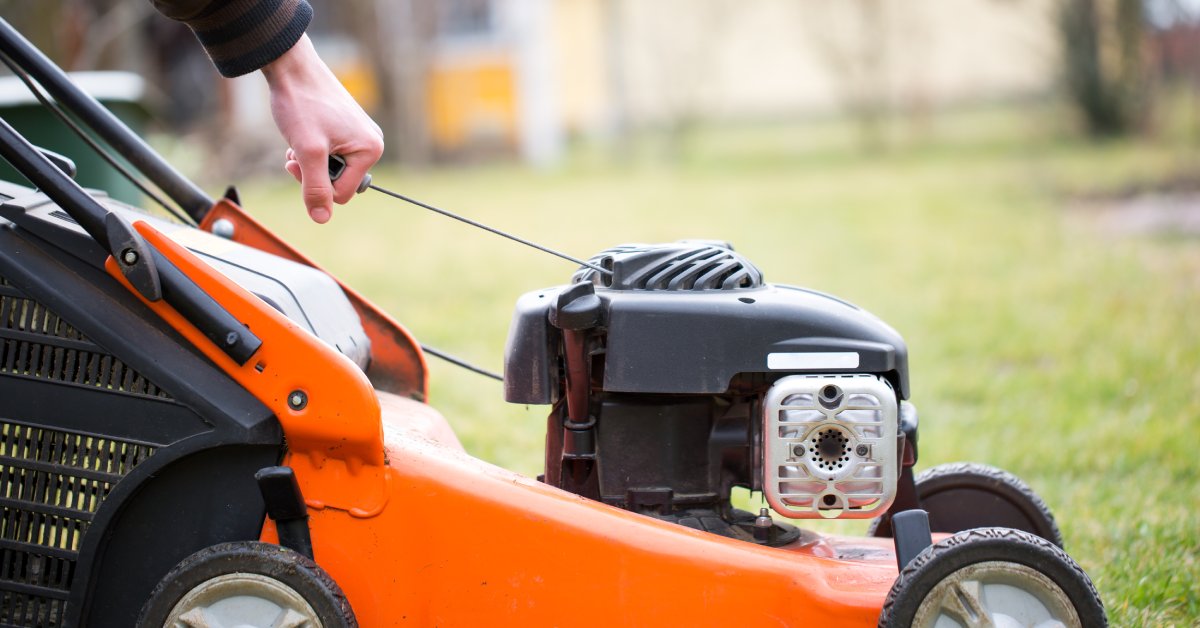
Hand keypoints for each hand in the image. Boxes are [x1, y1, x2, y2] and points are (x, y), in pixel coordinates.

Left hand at [262, 34, 382, 222]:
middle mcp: (372, 143)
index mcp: (371, 150)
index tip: (296, 163)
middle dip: (313, 173)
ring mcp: (360, 135)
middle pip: (339, 182)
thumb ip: (315, 188)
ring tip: (297, 140)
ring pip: (332, 169)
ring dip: (310, 161)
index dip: (314, 185)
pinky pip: (332, 154)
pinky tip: (303, 132)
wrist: (292, 67)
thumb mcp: (307, 152)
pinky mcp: (348, 128)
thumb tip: (322, 219)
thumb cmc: (302, 104)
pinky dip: (313, 149)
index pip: (342, 194)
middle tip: (294, 153)